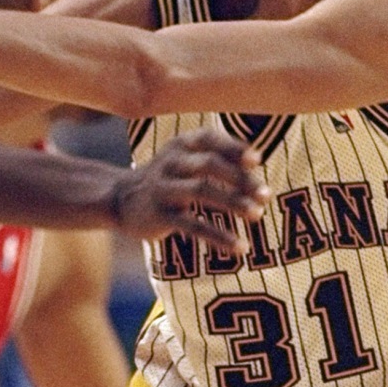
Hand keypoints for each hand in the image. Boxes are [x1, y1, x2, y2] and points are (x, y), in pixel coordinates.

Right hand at [112, 128, 268, 249]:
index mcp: (180, 145)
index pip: (209, 139)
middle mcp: (170, 162)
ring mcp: (162, 188)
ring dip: (233, 202)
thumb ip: (217, 156)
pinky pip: (192, 225)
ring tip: (257, 215)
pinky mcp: (159, 215)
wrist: (121, 199)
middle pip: (208, 164)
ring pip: (201, 191)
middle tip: (266, 195)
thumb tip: (258, 162)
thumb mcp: (185, 159)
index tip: (257, 160)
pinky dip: (219, 236)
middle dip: (240, 179)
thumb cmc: (169, 178)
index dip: (233, 147)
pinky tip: (240, 247)